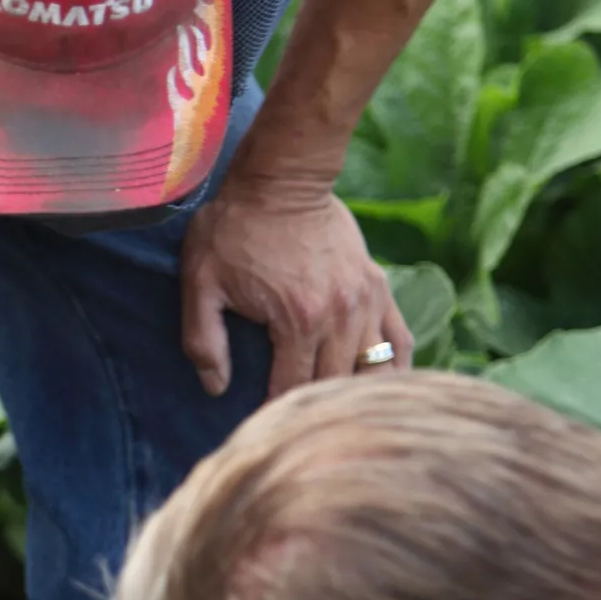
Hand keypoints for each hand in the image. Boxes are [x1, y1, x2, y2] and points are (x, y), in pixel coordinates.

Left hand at [180, 170, 410, 399]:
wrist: (281, 180)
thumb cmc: (234, 229)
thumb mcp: (201, 282)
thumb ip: (203, 340)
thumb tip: (216, 388)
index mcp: (297, 321)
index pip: (290, 389)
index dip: (274, 409)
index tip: (262, 419)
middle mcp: (340, 316)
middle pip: (333, 384)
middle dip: (313, 405)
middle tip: (295, 418)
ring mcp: (365, 302)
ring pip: (372, 370)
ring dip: (353, 393)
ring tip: (336, 410)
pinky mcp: (378, 287)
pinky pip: (399, 341)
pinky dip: (393, 368)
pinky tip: (379, 386)